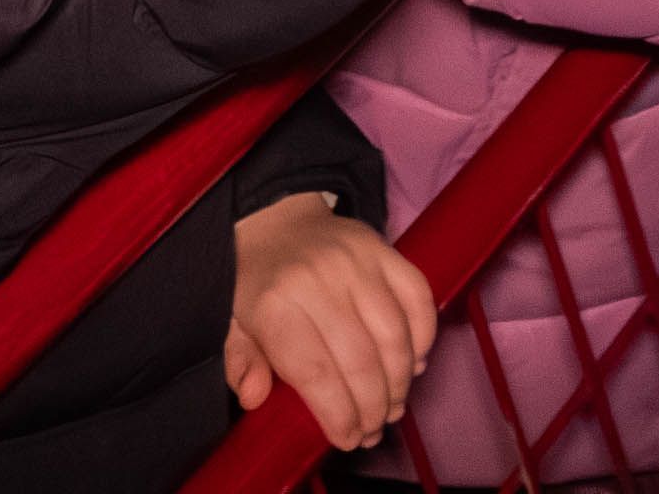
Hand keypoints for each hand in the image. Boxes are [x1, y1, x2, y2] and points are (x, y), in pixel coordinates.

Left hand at [224, 190, 437, 450]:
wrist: (279, 220)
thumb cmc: (260, 284)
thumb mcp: (234, 325)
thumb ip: (242, 364)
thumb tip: (254, 397)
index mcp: (275, 303)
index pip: (315, 372)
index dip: (338, 414)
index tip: (347, 439)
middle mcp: (318, 280)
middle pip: (360, 360)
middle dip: (372, 408)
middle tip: (373, 430)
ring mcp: (357, 261)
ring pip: (394, 335)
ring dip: (399, 382)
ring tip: (392, 407)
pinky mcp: (386, 250)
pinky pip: (419, 298)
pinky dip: (423, 338)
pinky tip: (413, 365)